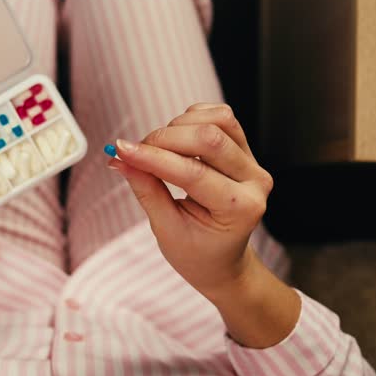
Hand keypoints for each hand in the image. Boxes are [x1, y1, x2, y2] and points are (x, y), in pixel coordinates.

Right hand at [109, 104, 272, 298]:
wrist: (222, 259)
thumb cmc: (196, 251)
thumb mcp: (166, 229)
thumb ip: (146, 190)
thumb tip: (121, 158)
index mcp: (240, 210)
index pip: (193, 173)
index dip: (152, 157)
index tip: (120, 150)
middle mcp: (254, 182)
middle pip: (210, 137)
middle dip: (163, 139)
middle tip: (134, 151)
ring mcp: (254, 162)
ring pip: (218, 119)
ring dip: (179, 126)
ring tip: (158, 148)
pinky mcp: (245, 149)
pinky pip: (220, 117)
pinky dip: (191, 120)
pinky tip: (177, 141)